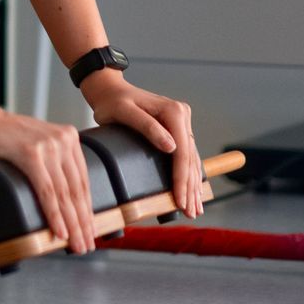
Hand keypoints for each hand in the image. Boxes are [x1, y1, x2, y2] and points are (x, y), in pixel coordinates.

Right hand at [0, 104, 99, 253]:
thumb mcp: (35, 145)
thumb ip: (50, 162)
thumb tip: (60, 199)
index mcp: (68, 137)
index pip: (83, 181)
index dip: (87, 209)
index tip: (89, 229)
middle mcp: (62, 139)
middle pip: (77, 189)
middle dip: (83, 222)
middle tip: (86, 244)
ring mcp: (47, 146)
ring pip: (64, 194)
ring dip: (72, 224)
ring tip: (76, 243)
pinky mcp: (30, 154)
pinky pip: (47, 191)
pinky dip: (54, 214)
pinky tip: (59, 231)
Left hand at [80, 72, 202, 217]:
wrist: (108, 90)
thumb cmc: (112, 102)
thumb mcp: (124, 112)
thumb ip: (147, 127)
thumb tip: (171, 147)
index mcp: (174, 112)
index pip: (182, 152)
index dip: (181, 179)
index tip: (180, 200)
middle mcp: (182, 116)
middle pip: (189, 158)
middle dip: (190, 187)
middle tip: (191, 213)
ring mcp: (181, 123)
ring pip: (190, 159)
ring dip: (193, 185)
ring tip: (195, 208)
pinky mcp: (176, 130)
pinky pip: (185, 156)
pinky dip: (188, 175)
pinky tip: (191, 191)